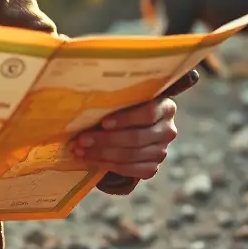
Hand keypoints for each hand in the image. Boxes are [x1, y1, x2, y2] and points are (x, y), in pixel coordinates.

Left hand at [71, 69, 199, 179]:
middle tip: (81, 140)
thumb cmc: (124, 105)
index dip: (125, 119)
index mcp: (165, 106)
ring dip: (102, 154)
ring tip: (79, 150)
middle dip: (106, 140)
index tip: (102, 122)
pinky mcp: (153, 167)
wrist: (133, 127)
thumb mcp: (125, 95)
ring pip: (131, 156)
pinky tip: (91, 160)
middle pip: (137, 138)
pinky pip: (131, 170)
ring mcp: (162, 150)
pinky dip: (108, 166)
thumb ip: (116, 91)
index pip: (147, 113)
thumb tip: (84, 77)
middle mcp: (168, 129)